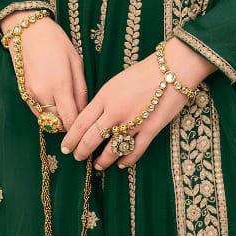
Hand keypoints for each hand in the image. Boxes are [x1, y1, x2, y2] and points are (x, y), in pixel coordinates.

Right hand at [0, 11, 87, 129]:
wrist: (29, 31)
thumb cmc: (57, 43)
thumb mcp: (77, 63)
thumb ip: (81, 90)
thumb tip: (84, 111)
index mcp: (59, 85)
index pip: (70, 120)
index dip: (79, 128)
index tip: (87, 128)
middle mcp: (43, 93)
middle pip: (58, 123)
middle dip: (69, 123)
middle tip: (79, 116)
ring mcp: (31, 94)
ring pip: (47, 119)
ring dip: (58, 118)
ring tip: (67, 107)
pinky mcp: (24, 92)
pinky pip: (37, 111)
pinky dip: (47, 111)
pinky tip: (54, 100)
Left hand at [59, 37, 213, 169]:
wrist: (171, 69)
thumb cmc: (142, 72)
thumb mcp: (115, 82)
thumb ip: (104, 100)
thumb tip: (93, 116)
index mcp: (104, 97)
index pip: (81, 121)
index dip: (71, 137)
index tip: (65, 146)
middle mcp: (115, 111)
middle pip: (92, 137)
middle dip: (82, 151)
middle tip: (77, 158)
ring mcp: (132, 122)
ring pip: (112, 149)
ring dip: (103, 160)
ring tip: (97, 166)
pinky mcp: (150, 129)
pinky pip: (135, 150)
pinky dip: (127, 160)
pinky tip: (122, 165)